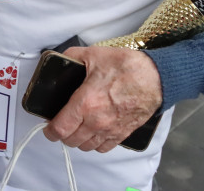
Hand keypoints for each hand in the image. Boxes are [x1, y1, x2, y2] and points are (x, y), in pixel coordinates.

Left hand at [42, 46, 162, 152]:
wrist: (155, 77)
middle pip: (71, 140)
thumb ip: (71, 57)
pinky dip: (95, 143)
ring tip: (77, 128)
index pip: (60, 128)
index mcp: (86, 103)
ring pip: (86, 146)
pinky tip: (94, 132)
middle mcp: (97, 121)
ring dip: (78, 139)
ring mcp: (111, 130)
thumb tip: (60, 61)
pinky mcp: (123, 134)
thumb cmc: (126, 66)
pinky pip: (103, 148)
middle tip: (62, 124)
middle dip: (63, 134)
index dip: (50, 131)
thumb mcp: (93, 54)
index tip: (48, 127)